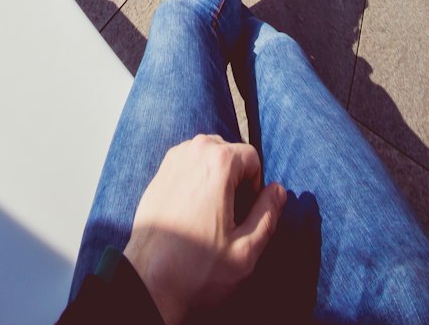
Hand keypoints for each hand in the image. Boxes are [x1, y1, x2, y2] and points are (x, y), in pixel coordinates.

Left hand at [123, 134, 285, 324]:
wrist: (149, 279)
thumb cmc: (197, 267)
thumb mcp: (245, 250)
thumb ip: (268, 215)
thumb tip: (278, 190)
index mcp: (218, 162)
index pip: (253, 158)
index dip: (255, 187)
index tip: (244, 214)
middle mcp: (194, 150)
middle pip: (231, 153)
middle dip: (236, 179)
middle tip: (229, 216)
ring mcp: (173, 158)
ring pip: (209, 156)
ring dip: (217, 178)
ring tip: (210, 215)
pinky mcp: (160, 170)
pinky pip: (190, 163)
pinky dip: (197, 180)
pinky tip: (192, 212)